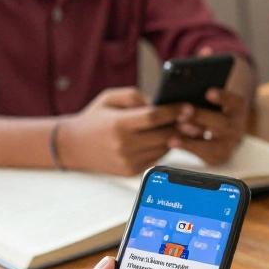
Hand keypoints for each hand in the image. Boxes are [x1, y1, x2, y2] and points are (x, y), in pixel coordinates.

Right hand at [57, 88, 177, 175]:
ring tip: (182, 127)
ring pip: (163, 148)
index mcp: (118, 124)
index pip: (153, 118)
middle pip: (163, 135)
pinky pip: (157, 158)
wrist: (74, 146)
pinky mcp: (131, 172)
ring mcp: (127, 161)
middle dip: (181, 127)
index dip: (173, 112)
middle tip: (193, 119)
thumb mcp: (109, 98)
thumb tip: (159, 103)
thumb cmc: (96, 118)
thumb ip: (134, 96)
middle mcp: (123, 145)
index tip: (188, 108)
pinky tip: (165, 138)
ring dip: (175, 138)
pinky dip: (163, 148)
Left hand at [170, 49, 251, 164]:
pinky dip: (189, 148)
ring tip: (178, 127)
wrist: (222, 127)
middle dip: (202, 116)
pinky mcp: (218, 156)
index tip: (208, 91)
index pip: (236, 101)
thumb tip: (206, 50)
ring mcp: (229, 143)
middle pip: (222, 123)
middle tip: (185, 110)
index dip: (224, 96)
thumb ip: (209, 67)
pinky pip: (205, 155)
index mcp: (237, 108)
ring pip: (215, 142)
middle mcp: (237, 127)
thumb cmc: (212, 104)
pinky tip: (173, 141)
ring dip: (196, 134)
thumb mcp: (213, 84)